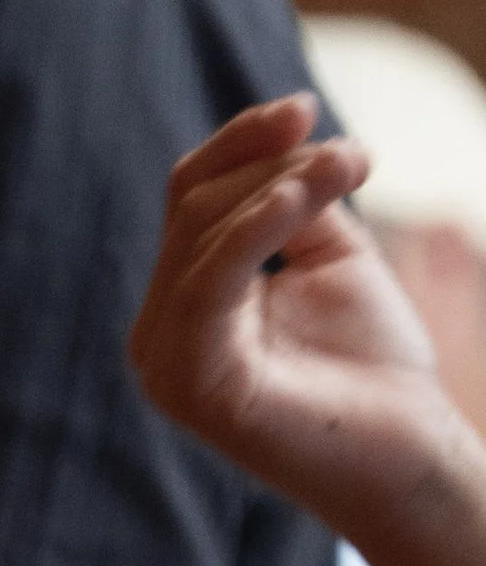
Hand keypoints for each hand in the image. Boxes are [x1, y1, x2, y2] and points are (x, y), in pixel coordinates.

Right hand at [130, 93, 456, 532]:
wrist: (407, 458)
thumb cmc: (373, 368)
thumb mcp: (330, 257)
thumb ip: (295, 201)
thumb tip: (288, 136)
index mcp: (183, 305)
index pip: (190, 199)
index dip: (241, 143)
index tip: (307, 107)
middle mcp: (158, 334)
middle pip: (193, 206)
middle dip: (273, 164)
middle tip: (356, 155)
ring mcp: (165, 363)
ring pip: (201, 231)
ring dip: (282, 186)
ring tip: (353, 167)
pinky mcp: (191, 383)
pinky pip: (210, 281)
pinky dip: (258, 227)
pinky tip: (308, 194)